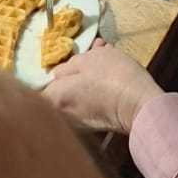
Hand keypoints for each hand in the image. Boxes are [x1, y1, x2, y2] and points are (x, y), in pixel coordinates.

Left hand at [45, 41, 163, 134]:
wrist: (141, 106)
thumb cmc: (113, 77)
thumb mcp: (90, 59)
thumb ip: (69, 66)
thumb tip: (58, 74)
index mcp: (55, 97)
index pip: (37, 90)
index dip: (46, 74)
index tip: (59, 63)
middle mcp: (62, 115)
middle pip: (58, 91)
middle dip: (71, 72)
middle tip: (87, 53)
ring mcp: (79, 123)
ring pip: (75, 95)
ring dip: (85, 77)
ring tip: (104, 54)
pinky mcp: (96, 124)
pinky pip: (88, 102)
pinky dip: (95, 88)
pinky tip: (110, 71)